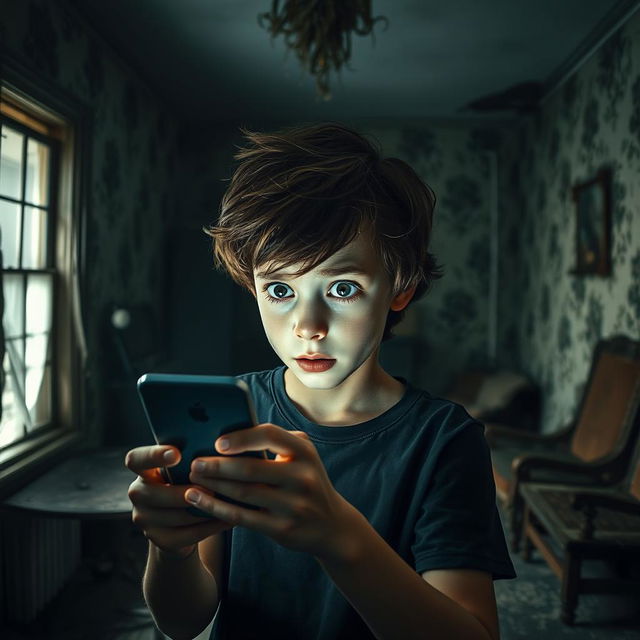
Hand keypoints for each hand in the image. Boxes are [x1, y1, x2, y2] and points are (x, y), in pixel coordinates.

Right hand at [125, 445, 233, 556]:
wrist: (184, 522)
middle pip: (154, 494)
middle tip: (210, 489)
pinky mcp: (160, 540)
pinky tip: (229, 518)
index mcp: (144, 470)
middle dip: (183, 492)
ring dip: (202, 510)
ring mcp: (145, 519)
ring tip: (228, 503)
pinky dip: (210, 526)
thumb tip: (221, 442)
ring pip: (175, 517)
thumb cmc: (189, 482)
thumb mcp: (186, 467)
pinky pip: (188, 535)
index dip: (154, 456)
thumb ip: (193, 456)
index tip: (177, 454)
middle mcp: (138, 494)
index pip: (136, 460)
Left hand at [187, 423, 363, 562]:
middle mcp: (302, 477)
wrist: (332, 525)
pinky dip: (216, 507)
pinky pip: (242, 517)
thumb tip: (230, 433)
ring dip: (213, 485)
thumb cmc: (306, 480)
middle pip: (250, 469)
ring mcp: (293, 505)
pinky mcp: (282, 529)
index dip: (242, 438)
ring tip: (193, 478)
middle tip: (194, 462)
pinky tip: (198, 499)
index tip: (217, 442)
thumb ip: (275, 442)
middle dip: (217, 466)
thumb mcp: (302, 455)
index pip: (270, 436)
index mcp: (305, 451)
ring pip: (243, 493)